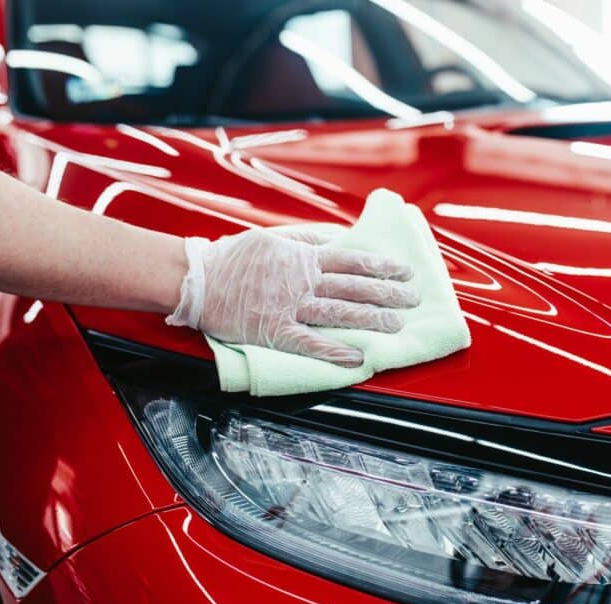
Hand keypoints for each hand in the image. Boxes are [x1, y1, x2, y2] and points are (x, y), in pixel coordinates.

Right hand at [166, 229, 417, 366]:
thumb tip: (338, 239)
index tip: (404, 271)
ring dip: (370, 319)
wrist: (199, 280)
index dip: (380, 267)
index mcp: (303, 258)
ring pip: (338, 312)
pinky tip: (356, 357)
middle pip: (353, 286)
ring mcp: (289, 307)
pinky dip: (334, 351)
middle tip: (412, 300)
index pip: (352, 260)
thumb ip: (308, 241)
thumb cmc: (234, 258)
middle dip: (387, 293)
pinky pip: (309, 342)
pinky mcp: (274, 330)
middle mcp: (302, 281)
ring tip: (396, 325)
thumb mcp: (274, 238)